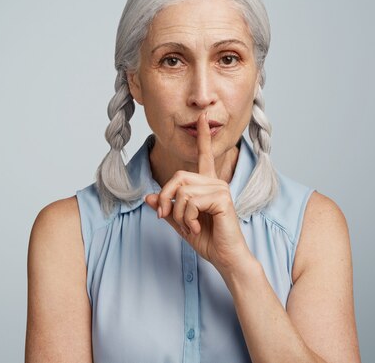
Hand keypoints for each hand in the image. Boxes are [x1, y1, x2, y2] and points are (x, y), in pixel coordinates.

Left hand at [145, 112, 251, 273]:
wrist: (226, 258)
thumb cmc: (208, 241)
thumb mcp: (180, 224)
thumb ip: (166, 208)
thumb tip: (148, 196)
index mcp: (208, 185)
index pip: (205, 155)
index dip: (203, 137)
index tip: (202, 117)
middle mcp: (215, 182)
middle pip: (178, 176)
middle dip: (165, 197)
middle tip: (163, 216)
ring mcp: (220, 189)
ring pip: (183, 191)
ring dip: (177, 214)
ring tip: (189, 227)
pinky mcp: (222, 198)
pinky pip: (191, 201)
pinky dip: (186, 219)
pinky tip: (197, 228)